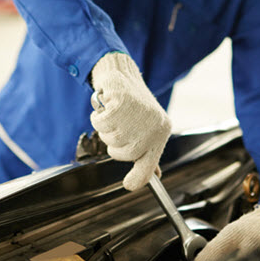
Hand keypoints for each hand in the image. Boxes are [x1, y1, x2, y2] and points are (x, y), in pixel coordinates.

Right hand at [90, 52, 171, 190]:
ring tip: (113, 114)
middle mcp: (153, 126)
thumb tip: (154, 176)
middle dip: (113, 143)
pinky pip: (100, 124)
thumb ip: (149, 153)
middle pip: (122, 154)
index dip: (137, 179)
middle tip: (118, 126)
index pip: (149, 166)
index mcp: (162, 132)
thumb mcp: (146, 129)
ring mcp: (138, 116)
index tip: (129, 185)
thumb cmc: (133, 106)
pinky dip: (97, 118)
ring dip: (105, 128)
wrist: (122, 75)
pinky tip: (106, 107)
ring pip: (109, 139)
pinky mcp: (122, 105)